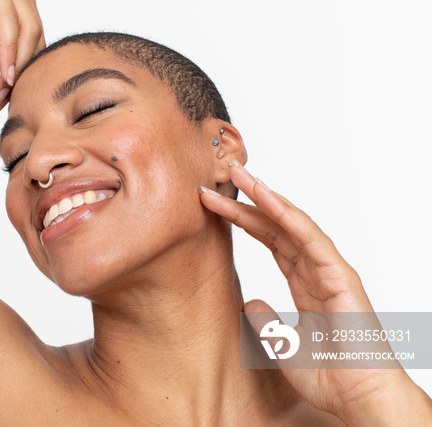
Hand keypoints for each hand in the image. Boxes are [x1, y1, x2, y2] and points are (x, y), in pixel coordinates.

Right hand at [0, 0, 45, 111]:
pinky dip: (9, 50)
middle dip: (23, 75)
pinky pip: (8, 21)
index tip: (9, 100)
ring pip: (28, 32)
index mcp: (25, 0)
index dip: (27, 73)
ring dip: (16, 67)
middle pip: (36, 40)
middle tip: (3, 102)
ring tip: (2, 92)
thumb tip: (12, 80)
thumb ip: (1, 50)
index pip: (36, 42)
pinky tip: (4, 73)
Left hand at [199, 161, 431, 424]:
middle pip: (276, 227)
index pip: (269, 241)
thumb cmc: (331, 376)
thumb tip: (248, 303)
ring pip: (292, 224)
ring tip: (239, 174)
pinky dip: (289, 216)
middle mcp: (316, 271)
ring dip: (265, 198)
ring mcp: (329, 270)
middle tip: (220, 176)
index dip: (243, 220)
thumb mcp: (282, 346)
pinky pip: (311, 239)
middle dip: (247, 201)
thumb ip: (266, 322)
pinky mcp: (340, 277)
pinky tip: (268, 198)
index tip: (213, 203)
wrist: (361, 400)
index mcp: (305, 284)